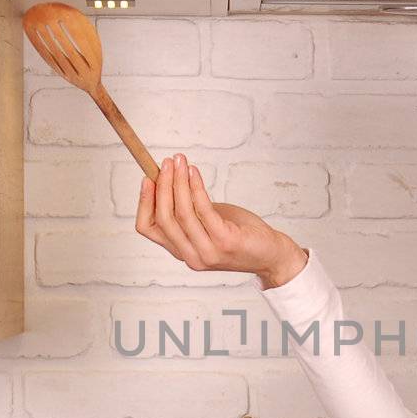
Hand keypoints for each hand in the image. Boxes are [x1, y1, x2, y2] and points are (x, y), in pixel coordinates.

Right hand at [135, 153, 307, 288]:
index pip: (148, 228)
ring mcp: (207, 251)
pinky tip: (195, 172)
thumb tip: (171, 179)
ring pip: (181, 212)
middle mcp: (191, 256)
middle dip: (162, 185)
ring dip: (178, 182)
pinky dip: (196, 187)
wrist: (272, 256)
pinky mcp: (225, 241)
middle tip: (166, 162)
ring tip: (180, 162)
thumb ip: (190, 210)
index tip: (147, 178)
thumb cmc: (242, 236)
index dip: (144, 202)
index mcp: (182, 252)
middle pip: (163, 218)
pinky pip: (203, 209)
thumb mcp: (209, 223)